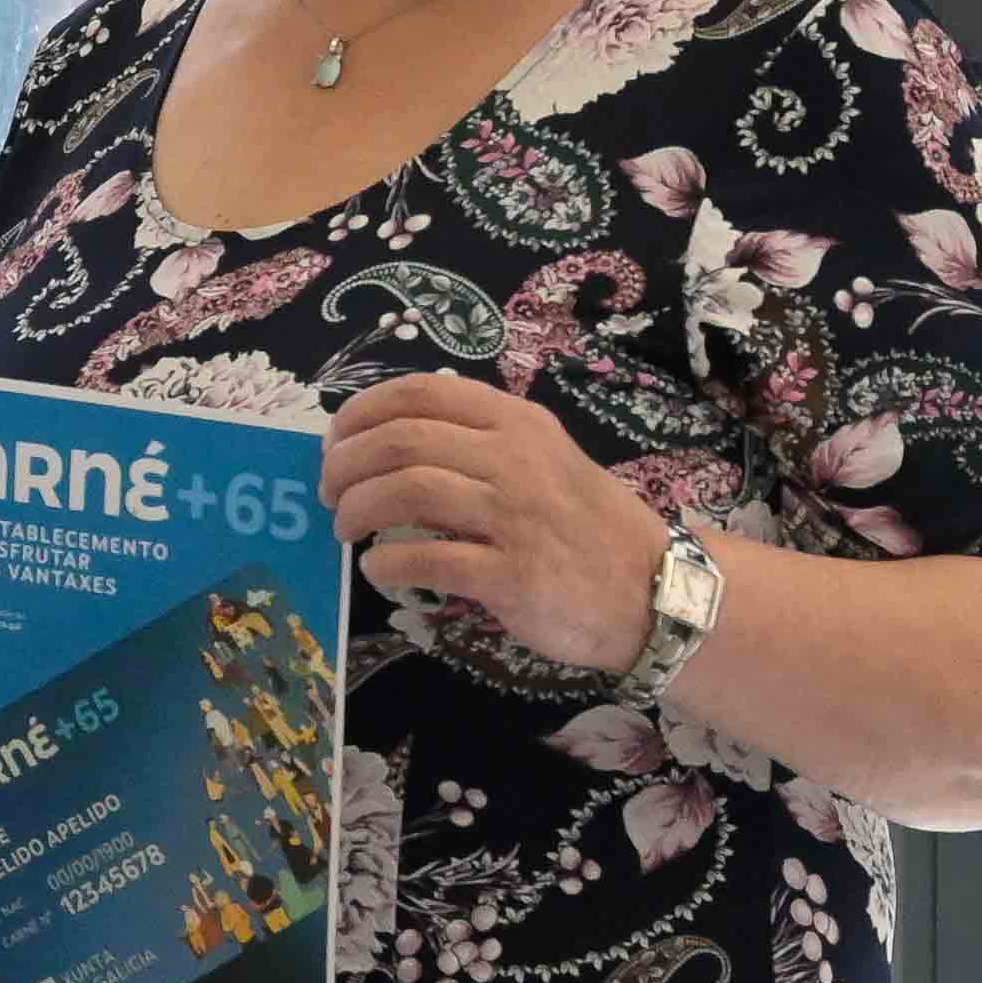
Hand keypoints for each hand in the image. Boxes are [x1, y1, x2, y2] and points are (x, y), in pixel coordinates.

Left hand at [325, 372, 669, 672]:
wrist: (653, 590)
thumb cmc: (586, 524)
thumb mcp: (544, 458)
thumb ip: (480, 442)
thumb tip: (389, 441)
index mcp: (517, 423)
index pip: (418, 393)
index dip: (360, 413)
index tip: (334, 441)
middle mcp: (514, 460)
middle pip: (400, 441)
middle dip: (345, 465)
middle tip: (328, 492)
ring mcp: (514, 517)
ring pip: (406, 491)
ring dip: (357, 509)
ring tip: (345, 528)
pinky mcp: (511, 576)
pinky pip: (427, 560)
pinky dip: (386, 563)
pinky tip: (376, 569)